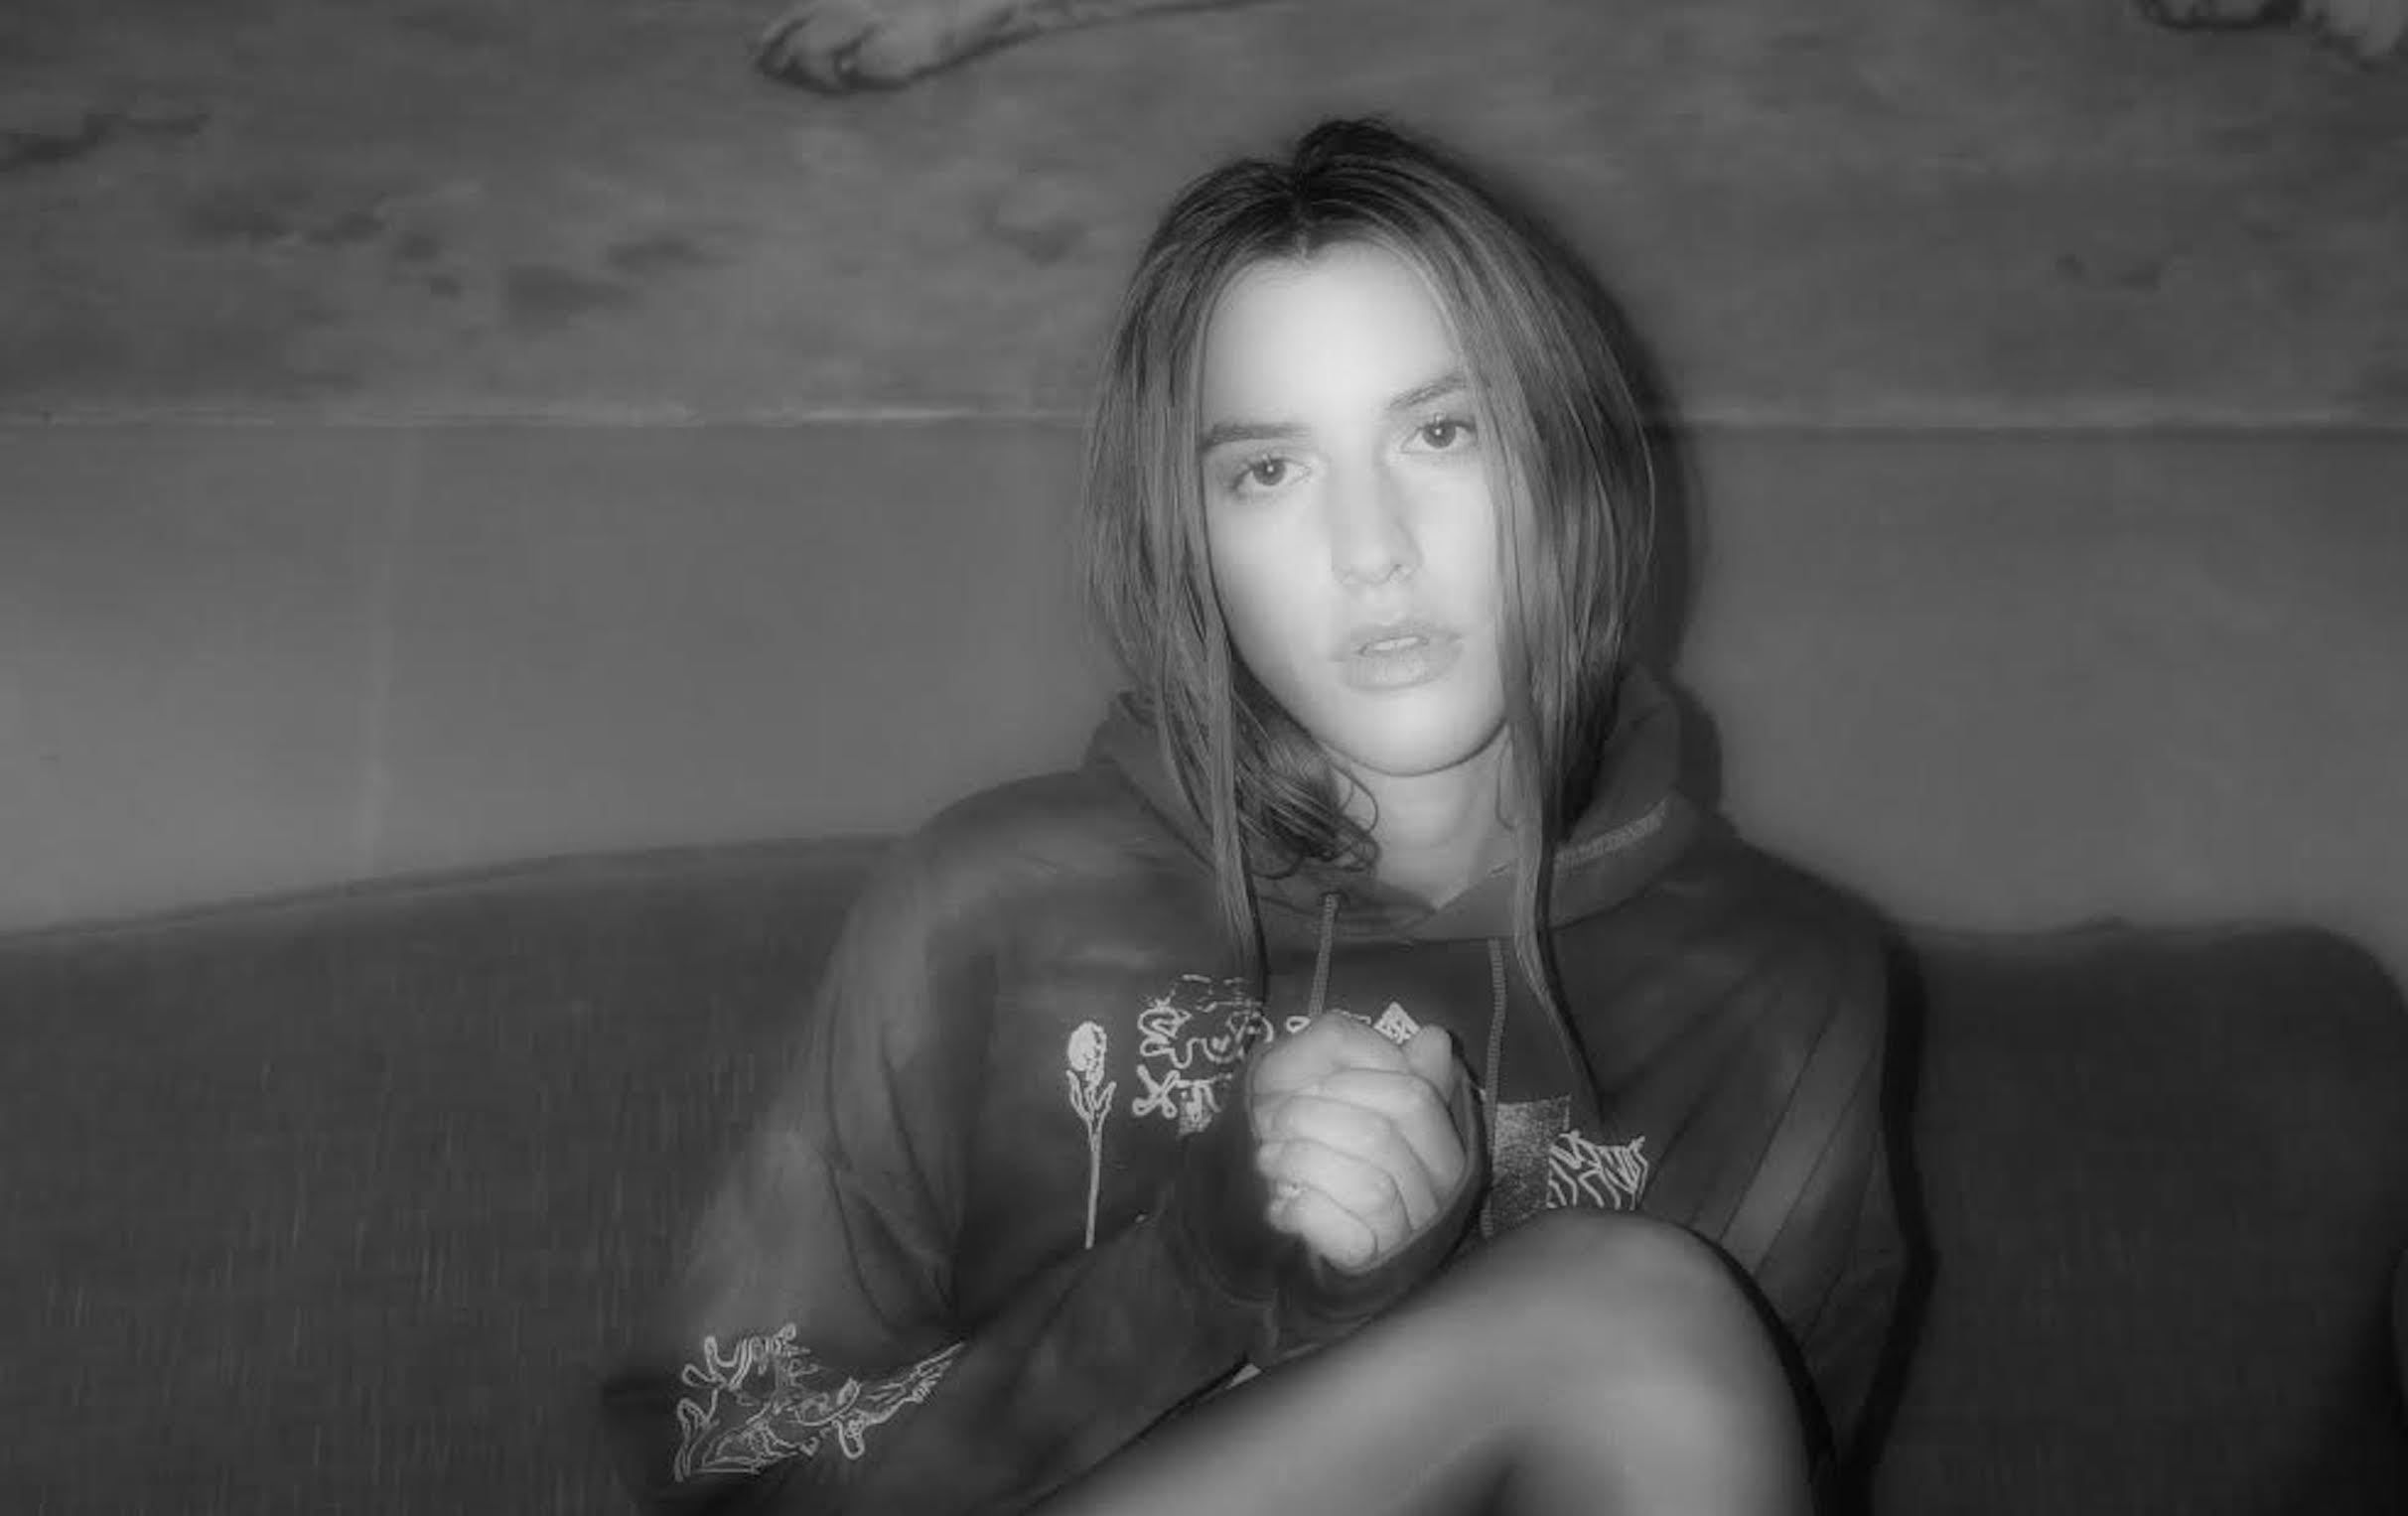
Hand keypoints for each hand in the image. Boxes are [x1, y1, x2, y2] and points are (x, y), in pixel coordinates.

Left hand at [1247, 1015, 1473, 1274]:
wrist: (1261, 1191)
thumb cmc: (1302, 1117)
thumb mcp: (1317, 1067)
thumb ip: (1365, 1048)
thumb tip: (1434, 1039)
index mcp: (1436, 1134)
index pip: (1413, 1098)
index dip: (1354, 1084)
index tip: (1310, 1085)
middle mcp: (1435, 1186)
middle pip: (1381, 1138)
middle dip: (1311, 1119)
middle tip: (1271, 1120)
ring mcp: (1406, 1229)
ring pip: (1369, 1188)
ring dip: (1300, 1163)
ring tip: (1269, 1159)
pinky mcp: (1370, 1261)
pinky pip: (1348, 1237)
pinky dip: (1305, 1212)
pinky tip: (1283, 1203)